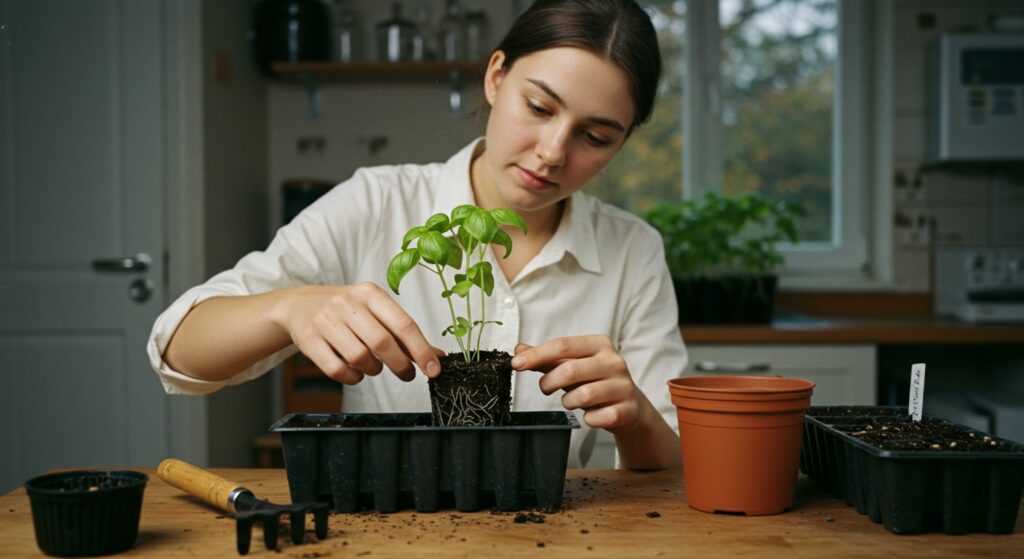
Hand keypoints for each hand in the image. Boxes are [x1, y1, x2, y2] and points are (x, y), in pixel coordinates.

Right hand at [272, 282, 442, 384]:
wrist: (298, 305)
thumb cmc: (346, 310)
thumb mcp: (375, 310)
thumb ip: (403, 332)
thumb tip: (436, 356)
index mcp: (370, 294)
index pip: (403, 324)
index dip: (422, 350)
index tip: (434, 369)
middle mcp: (347, 304)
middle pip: (382, 342)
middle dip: (400, 365)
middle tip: (407, 374)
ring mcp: (326, 322)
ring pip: (360, 358)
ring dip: (374, 370)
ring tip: (374, 366)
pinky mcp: (309, 341)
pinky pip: (338, 370)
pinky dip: (353, 378)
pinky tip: (356, 372)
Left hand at [511, 336, 640, 432]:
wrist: (630, 407)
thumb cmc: (595, 382)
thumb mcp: (572, 366)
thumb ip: (546, 359)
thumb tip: (519, 350)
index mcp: (599, 345)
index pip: (562, 345)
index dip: (536, 355)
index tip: (515, 364)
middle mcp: (614, 362)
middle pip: (570, 369)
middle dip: (549, 382)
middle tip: (544, 388)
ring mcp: (623, 386)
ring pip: (582, 395)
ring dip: (568, 402)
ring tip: (571, 401)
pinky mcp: (627, 410)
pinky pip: (596, 417)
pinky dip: (587, 419)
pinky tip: (591, 415)